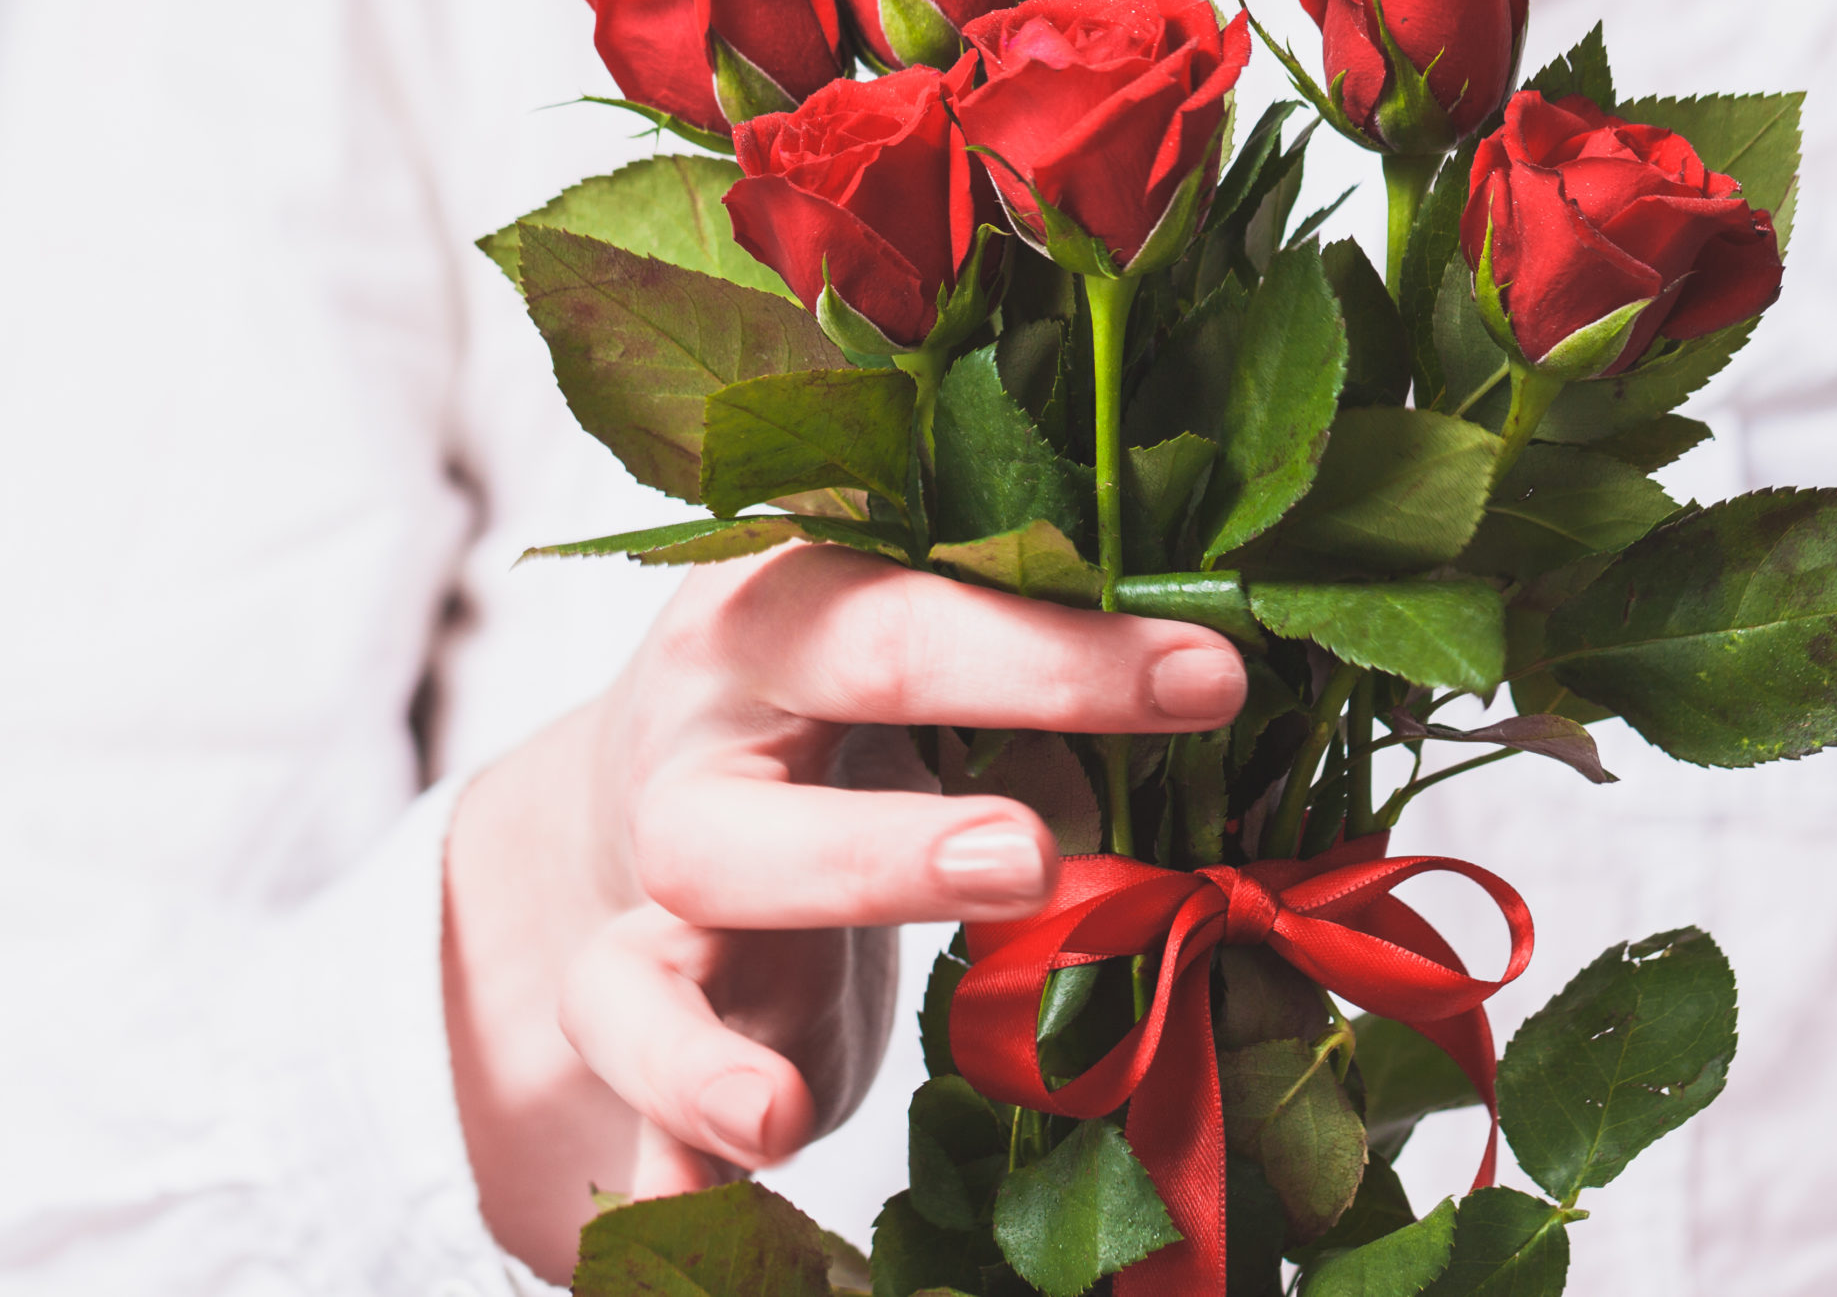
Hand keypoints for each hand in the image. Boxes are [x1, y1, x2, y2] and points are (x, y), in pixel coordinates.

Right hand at [442, 542, 1246, 1278]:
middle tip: (1029, 864)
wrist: (673, 764)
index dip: (1048, 652)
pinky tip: (691, 1217)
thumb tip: (1193, 754)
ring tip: (774, 1120)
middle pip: (748, 801)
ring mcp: (652, 888)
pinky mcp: (634, 1002)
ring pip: (642, 967)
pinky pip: (626, 1084)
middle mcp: (694, 746)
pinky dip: (658, 1156)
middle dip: (882, 846)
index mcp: (781, 619)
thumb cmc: (857, 705)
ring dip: (704, 1050)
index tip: (1211, 678)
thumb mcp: (942, 676)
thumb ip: (1042, 713)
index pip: (898, 620)